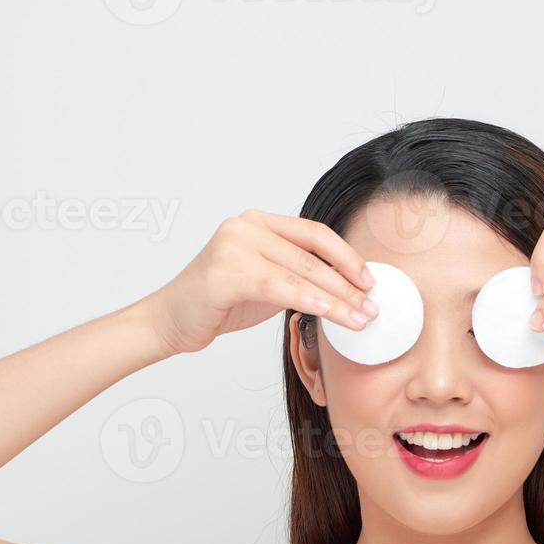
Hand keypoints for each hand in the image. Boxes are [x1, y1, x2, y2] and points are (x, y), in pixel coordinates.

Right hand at [146, 210, 376, 354]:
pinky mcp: (225, 272)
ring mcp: (233, 245)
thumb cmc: (219, 303)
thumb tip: (348, 288)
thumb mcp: (268, 283)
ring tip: (360, 318)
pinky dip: (311, 301)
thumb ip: (299, 275)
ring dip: (337, 298)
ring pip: (301, 272)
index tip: (371, 281)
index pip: (315, 234)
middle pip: (312, 254)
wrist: (170, 320)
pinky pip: (280, 287)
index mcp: (259, 222)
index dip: (347, 256)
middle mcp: (245, 226)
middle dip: (348, 284)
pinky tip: (332, 315)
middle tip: (372, 306)